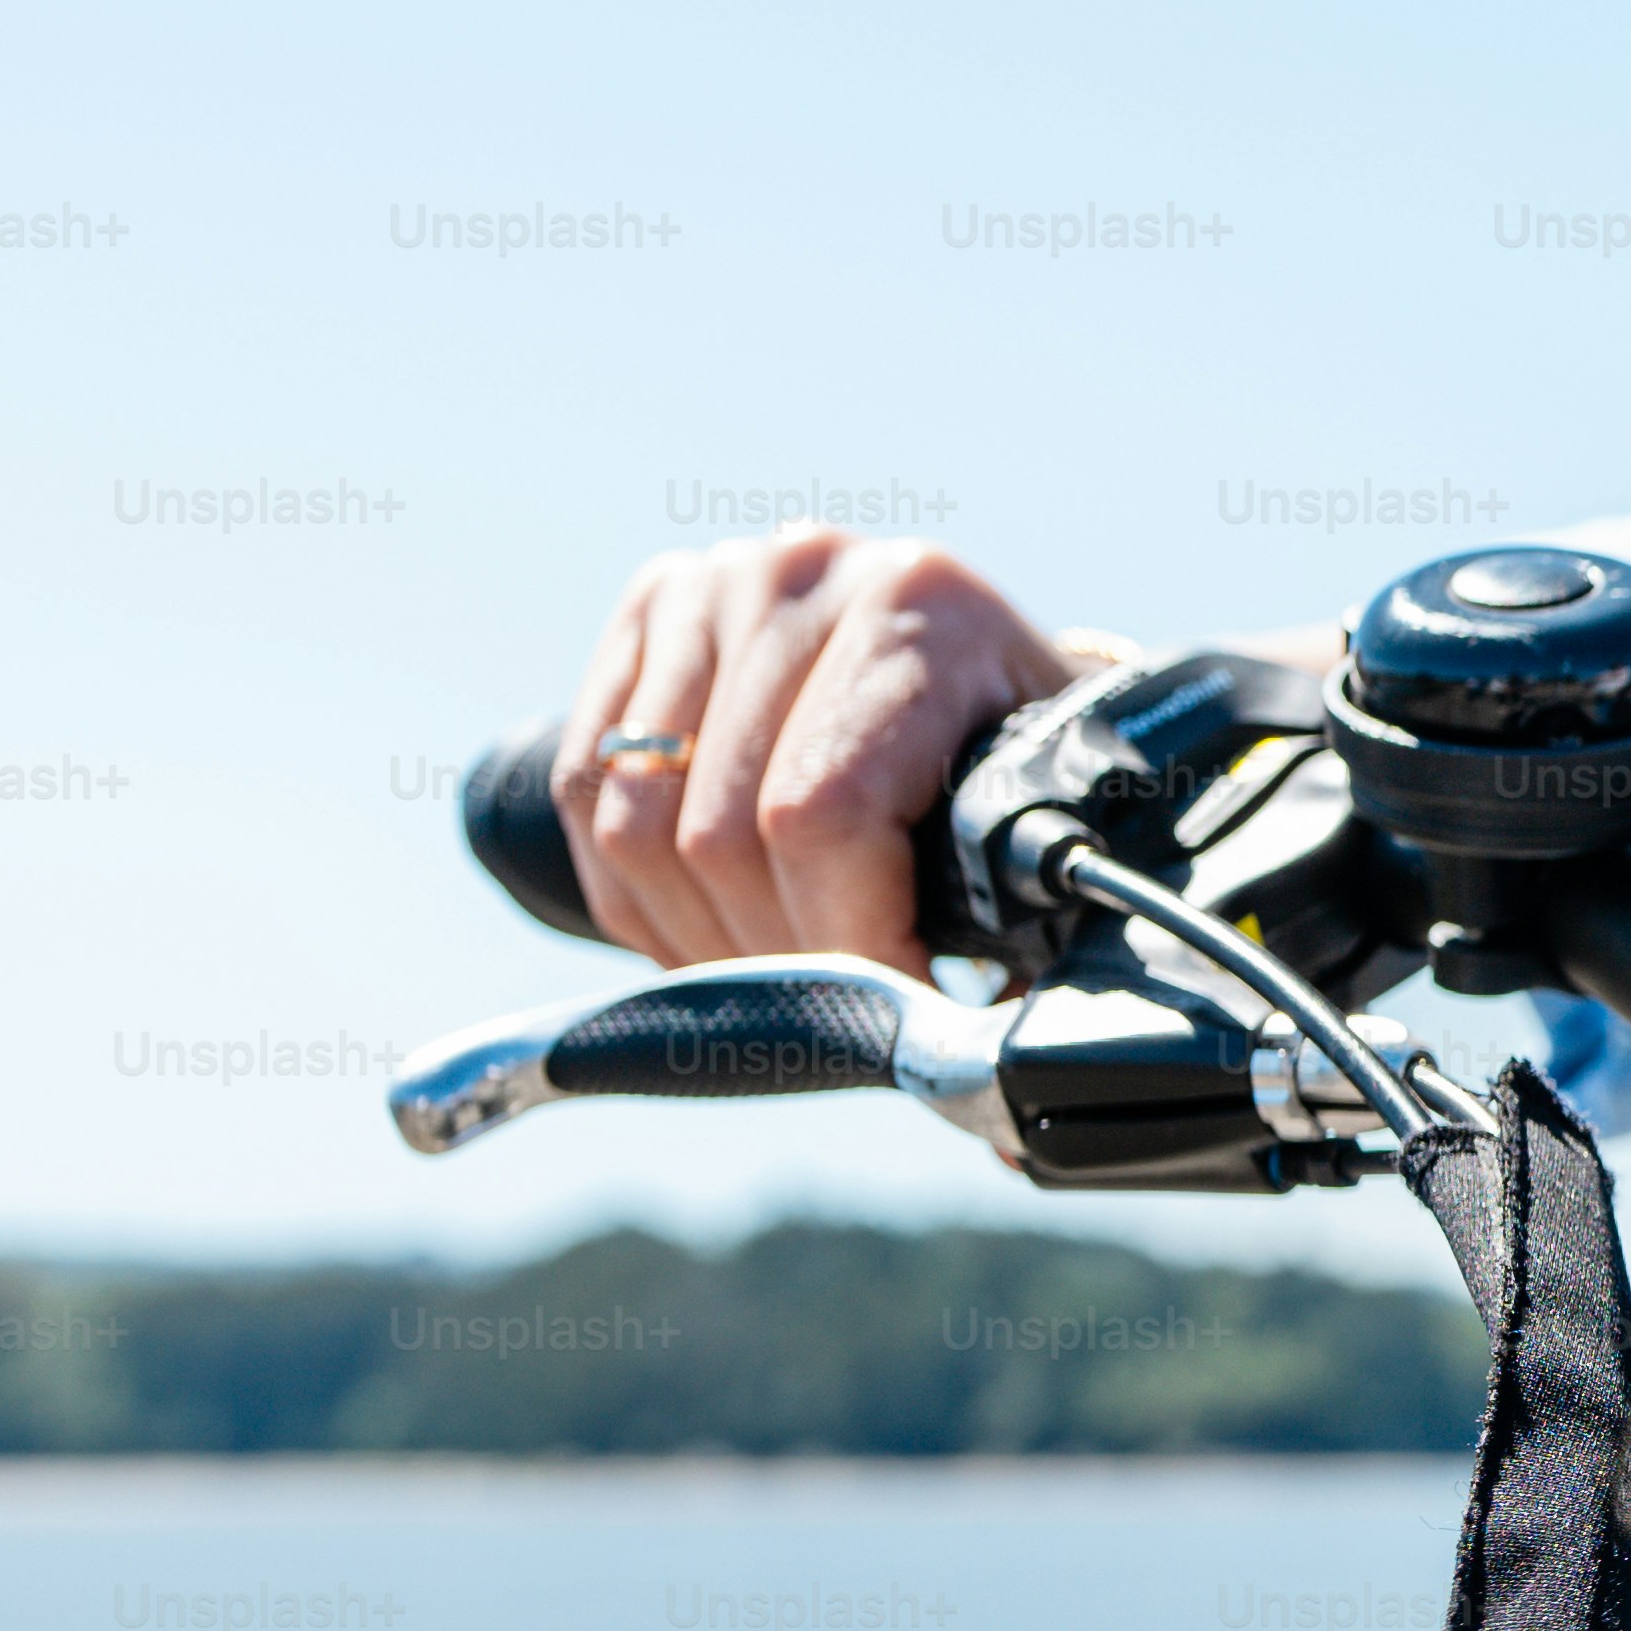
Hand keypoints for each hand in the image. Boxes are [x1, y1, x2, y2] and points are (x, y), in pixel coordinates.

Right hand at [549, 527, 1070, 966]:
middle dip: (774, 955)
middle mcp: (801, 572)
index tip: (893, 1001)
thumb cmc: (1018, 746)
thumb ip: (1017, 897)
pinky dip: (634, 895)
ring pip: (637, 827)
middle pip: (718, 835)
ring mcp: (710, 582)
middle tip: (832, 1000)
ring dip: (695, 938)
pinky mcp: (646, 608)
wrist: (978, 646)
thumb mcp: (1043, 800)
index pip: (818, 816)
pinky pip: (586, 790)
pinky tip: (703, 928)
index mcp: (918, 607)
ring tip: (770, 976)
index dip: (846, 939)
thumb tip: (970, 1057)